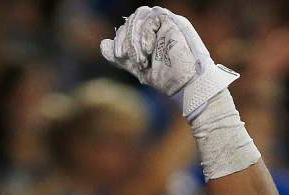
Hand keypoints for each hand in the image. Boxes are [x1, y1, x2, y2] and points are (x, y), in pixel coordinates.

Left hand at [100, 6, 237, 118]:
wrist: (185, 85)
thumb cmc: (165, 79)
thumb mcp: (137, 68)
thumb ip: (121, 57)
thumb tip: (103, 44)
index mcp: (149, 35)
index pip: (127, 26)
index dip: (119, 39)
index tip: (120, 57)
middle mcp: (157, 26)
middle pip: (131, 19)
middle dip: (124, 39)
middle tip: (125, 57)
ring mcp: (166, 23)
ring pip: (140, 14)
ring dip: (133, 36)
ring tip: (139, 57)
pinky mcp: (174, 22)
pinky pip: (153, 16)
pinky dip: (145, 33)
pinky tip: (148, 50)